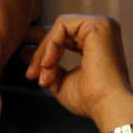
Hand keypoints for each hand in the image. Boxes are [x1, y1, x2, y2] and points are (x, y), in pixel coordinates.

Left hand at [23, 14, 132, 132]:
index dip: (44, 52)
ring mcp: (101, 25)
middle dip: (40, 52)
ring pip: (58, 28)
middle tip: (31, 74)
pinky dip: (51, 45)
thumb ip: (46, 65)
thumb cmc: (91, 100)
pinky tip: (49, 64)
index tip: (31, 73)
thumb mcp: (62, 80)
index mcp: (97, 41)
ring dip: (45, 52)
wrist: (108, 107)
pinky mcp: (97, 25)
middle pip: (59, 31)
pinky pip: (62, 26)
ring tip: (42, 74)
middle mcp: (102, 29)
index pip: (63, 37)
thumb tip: (24, 51)